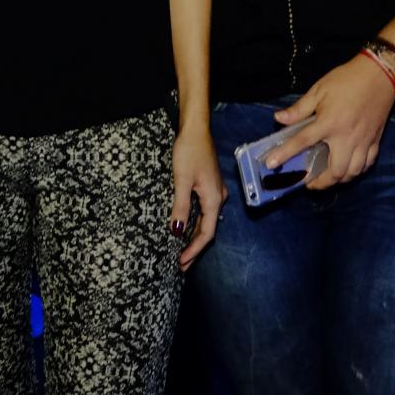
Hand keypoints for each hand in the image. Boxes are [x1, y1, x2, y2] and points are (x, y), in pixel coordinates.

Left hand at [170, 122, 226, 270]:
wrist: (195, 129)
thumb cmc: (189, 152)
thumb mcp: (182, 180)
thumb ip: (180, 207)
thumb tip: (176, 232)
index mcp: (214, 200)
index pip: (206, 233)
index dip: (194, 250)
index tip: (182, 263)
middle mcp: (218, 198)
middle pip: (208, 229)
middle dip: (194, 247)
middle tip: (181, 265)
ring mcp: (215, 192)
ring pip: (206, 220)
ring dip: (194, 236)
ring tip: (181, 251)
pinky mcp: (209, 185)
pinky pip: (204, 210)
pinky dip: (195, 223)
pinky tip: (186, 227)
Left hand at [270, 55, 394, 189]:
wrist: (379, 74)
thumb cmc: (346, 80)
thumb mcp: (318, 90)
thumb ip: (299, 108)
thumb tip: (279, 119)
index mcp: (329, 123)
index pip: (302, 142)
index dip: (284, 154)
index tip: (271, 164)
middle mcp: (347, 137)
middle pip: (336, 171)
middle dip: (321, 182)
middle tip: (309, 182)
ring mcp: (364, 141)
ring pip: (353, 172)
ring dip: (339, 179)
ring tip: (328, 177)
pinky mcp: (376, 140)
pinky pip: (368, 164)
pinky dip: (357, 170)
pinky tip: (349, 167)